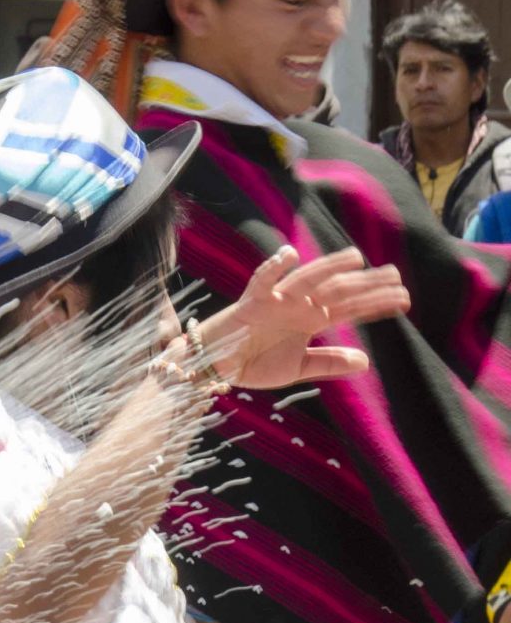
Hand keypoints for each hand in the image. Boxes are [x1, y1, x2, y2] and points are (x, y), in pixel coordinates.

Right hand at [199, 246, 410, 390]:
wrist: (218, 366)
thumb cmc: (255, 363)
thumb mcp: (297, 368)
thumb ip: (329, 363)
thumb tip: (366, 362)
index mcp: (312, 320)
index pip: (350, 308)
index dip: (376, 303)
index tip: (404, 300)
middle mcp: (300, 305)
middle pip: (338, 290)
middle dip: (365, 283)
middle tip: (395, 275)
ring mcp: (278, 300)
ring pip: (308, 279)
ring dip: (329, 267)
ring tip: (356, 259)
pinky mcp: (252, 302)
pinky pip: (262, 281)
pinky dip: (273, 268)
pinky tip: (290, 255)